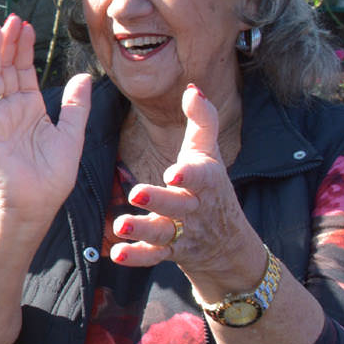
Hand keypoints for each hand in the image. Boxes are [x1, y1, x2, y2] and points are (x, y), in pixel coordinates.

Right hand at [0, 16, 91, 226]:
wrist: (38, 205)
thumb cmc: (54, 177)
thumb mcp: (73, 136)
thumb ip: (76, 106)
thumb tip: (83, 76)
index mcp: (31, 109)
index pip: (24, 71)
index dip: (24, 49)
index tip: (25, 26)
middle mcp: (11, 109)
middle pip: (5, 69)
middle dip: (7, 44)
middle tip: (10, 19)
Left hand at [112, 86, 263, 290]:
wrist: (227, 243)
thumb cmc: (211, 187)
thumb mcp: (209, 154)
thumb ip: (202, 120)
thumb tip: (193, 88)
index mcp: (206, 183)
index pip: (202, 178)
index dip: (189, 176)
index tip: (174, 172)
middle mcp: (194, 209)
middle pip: (178, 206)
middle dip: (159, 200)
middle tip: (135, 194)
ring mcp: (182, 233)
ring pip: (162, 233)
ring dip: (141, 229)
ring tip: (120, 224)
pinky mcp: (169, 252)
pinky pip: (153, 255)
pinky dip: (137, 256)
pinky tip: (117, 254)